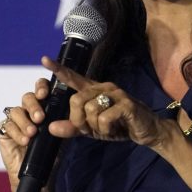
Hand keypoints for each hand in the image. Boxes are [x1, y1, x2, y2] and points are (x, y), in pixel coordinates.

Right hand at [0, 74, 54, 188]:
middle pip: (27, 97)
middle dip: (33, 106)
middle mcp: (28, 110)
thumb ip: (61, 121)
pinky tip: (25, 141)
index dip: (41, 87)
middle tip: (40, 118)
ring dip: (25, 121)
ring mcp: (15, 120)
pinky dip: (17, 132)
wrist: (38, 174)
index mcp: (43, 107)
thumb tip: (67, 109)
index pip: (41, 89)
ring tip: (33, 133)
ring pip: (16, 110)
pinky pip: (7, 125)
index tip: (44, 94)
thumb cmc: (50, 153)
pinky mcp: (4, 130)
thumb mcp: (60, 135)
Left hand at [42, 56, 173, 148]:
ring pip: (90, 110)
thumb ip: (73, 127)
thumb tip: (51, 128)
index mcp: (94, 90)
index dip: (59, 69)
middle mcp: (103, 87)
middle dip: (78, 120)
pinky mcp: (126, 104)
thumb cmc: (118, 126)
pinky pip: (104, 118)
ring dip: (94, 127)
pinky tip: (113, 129)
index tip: (44, 60)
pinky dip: (105, 130)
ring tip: (105, 129)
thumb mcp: (92, 129)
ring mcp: (116, 94)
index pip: (74, 78)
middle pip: (76, 100)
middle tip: (89, 129)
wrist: (146, 131)